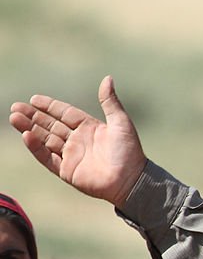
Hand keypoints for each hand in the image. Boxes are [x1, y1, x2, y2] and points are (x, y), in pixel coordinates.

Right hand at [9, 75, 145, 207]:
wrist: (131, 180)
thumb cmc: (130, 152)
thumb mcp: (121, 123)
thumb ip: (110, 101)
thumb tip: (108, 78)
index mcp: (90, 128)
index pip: (65, 114)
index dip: (50, 106)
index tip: (34, 99)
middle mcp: (78, 141)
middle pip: (51, 125)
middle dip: (33, 116)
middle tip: (16, 107)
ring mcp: (72, 156)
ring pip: (45, 139)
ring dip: (30, 129)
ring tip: (14, 117)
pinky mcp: (67, 171)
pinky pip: (48, 158)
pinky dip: (36, 147)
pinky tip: (26, 136)